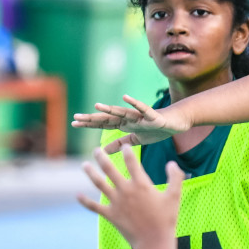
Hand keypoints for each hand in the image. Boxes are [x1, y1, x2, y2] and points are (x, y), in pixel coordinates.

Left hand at [71, 94, 191, 151]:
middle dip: (92, 118)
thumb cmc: (155, 129)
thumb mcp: (134, 140)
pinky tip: (126, 97)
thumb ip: (119, 144)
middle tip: (75, 118)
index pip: (102, 125)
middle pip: (107, 118)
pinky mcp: (152, 116)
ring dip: (109, 110)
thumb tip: (103, 151)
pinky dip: (135, 103)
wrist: (175, 123)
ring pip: (122, 113)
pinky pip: (143, 109)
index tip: (73, 123)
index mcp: (124, 125)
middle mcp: (128, 119)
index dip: (88, 124)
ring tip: (96, 106)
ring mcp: (139, 117)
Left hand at [77, 146, 182, 248]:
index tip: (124, 145)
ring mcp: (115, 202)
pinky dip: (85, 201)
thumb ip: (175, 177)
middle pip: (109, 170)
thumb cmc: (166, 219)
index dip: (127, 152)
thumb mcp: (175, 196)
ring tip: (84, 165)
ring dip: (90, 173)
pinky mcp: (109, 214)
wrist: (154, 241)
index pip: (132, 163)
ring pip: (99, 184)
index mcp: (141, 184)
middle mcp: (125, 191)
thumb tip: (172, 163)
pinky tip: (77, 195)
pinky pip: (94, 206)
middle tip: (96, 150)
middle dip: (102, 158)